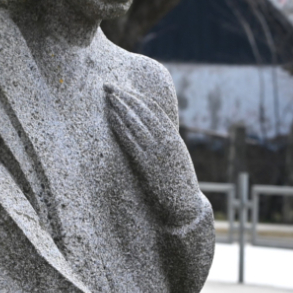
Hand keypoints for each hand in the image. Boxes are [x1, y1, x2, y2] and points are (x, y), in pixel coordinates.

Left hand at [104, 83, 207, 225]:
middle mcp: (165, 141)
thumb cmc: (179, 184)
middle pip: (141, 111)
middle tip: (109, 85)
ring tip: (107, 96)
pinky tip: (110, 117)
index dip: (137, 97)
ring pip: (134, 122)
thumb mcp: (176, 157)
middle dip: (124, 96)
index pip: (154, 109)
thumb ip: (165, 142)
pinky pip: (129, 140)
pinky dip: (119, 126)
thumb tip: (151, 129)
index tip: (125, 89)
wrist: (184, 206)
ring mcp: (154, 152)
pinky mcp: (144, 164)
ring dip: (119, 107)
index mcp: (173, 138)